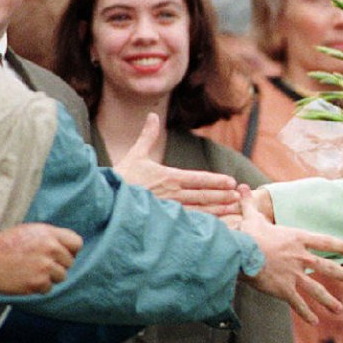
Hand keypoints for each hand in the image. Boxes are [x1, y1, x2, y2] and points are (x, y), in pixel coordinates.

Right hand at [0, 223, 83, 293]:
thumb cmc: (5, 245)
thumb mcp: (30, 231)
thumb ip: (51, 236)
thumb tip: (68, 246)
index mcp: (49, 233)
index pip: (76, 243)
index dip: (70, 250)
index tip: (61, 254)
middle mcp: (50, 249)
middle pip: (70, 262)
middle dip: (59, 264)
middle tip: (42, 264)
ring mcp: (45, 266)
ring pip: (61, 276)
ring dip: (50, 277)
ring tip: (33, 272)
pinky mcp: (37, 282)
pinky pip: (48, 288)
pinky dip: (39, 287)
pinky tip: (26, 279)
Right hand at [114, 112, 239, 214]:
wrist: (103, 201)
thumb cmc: (121, 177)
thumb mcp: (136, 154)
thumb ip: (148, 135)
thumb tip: (153, 115)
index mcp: (168, 177)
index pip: (198, 179)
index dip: (216, 181)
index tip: (231, 182)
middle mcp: (172, 194)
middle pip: (203, 195)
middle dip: (222, 196)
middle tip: (238, 196)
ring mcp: (168, 210)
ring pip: (199, 211)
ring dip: (218, 210)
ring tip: (233, 209)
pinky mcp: (164, 222)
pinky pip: (188, 224)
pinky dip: (203, 224)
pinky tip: (216, 227)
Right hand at [235, 185, 342, 324]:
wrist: (242, 254)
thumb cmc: (248, 234)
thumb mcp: (250, 216)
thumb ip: (249, 203)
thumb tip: (240, 187)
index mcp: (297, 238)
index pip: (324, 241)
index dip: (339, 245)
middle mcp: (301, 258)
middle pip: (326, 267)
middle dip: (342, 274)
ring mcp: (294, 275)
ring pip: (316, 290)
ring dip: (328, 300)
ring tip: (339, 309)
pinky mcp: (284, 290)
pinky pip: (298, 303)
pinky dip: (306, 313)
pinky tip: (314, 321)